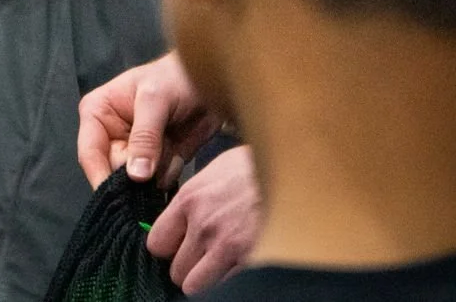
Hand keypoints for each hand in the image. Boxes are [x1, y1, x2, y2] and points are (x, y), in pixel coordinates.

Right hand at [77, 50, 219, 189]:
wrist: (211, 80)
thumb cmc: (175, 79)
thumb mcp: (155, 101)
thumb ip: (144, 137)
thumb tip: (135, 176)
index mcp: (97, 115)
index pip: (90, 154)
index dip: (100, 178)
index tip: (118, 199)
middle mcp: (110, 137)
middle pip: (112, 174)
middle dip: (134, 180)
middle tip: (155, 168)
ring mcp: (133, 153)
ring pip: (135, 183)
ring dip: (155, 177)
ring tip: (171, 151)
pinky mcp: (155, 165)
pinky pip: (157, 184)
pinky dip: (169, 176)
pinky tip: (179, 156)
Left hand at [146, 145, 259, 293]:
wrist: (299, 173)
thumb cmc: (263, 167)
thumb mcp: (220, 168)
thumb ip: (196, 195)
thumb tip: (183, 213)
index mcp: (191, 198)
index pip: (157, 243)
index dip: (170, 249)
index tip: (181, 247)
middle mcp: (203, 225)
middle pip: (175, 269)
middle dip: (189, 268)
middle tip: (206, 259)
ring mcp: (226, 246)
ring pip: (194, 286)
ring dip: (206, 280)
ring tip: (221, 267)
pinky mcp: (250, 262)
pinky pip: (225, 288)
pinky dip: (229, 283)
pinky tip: (239, 267)